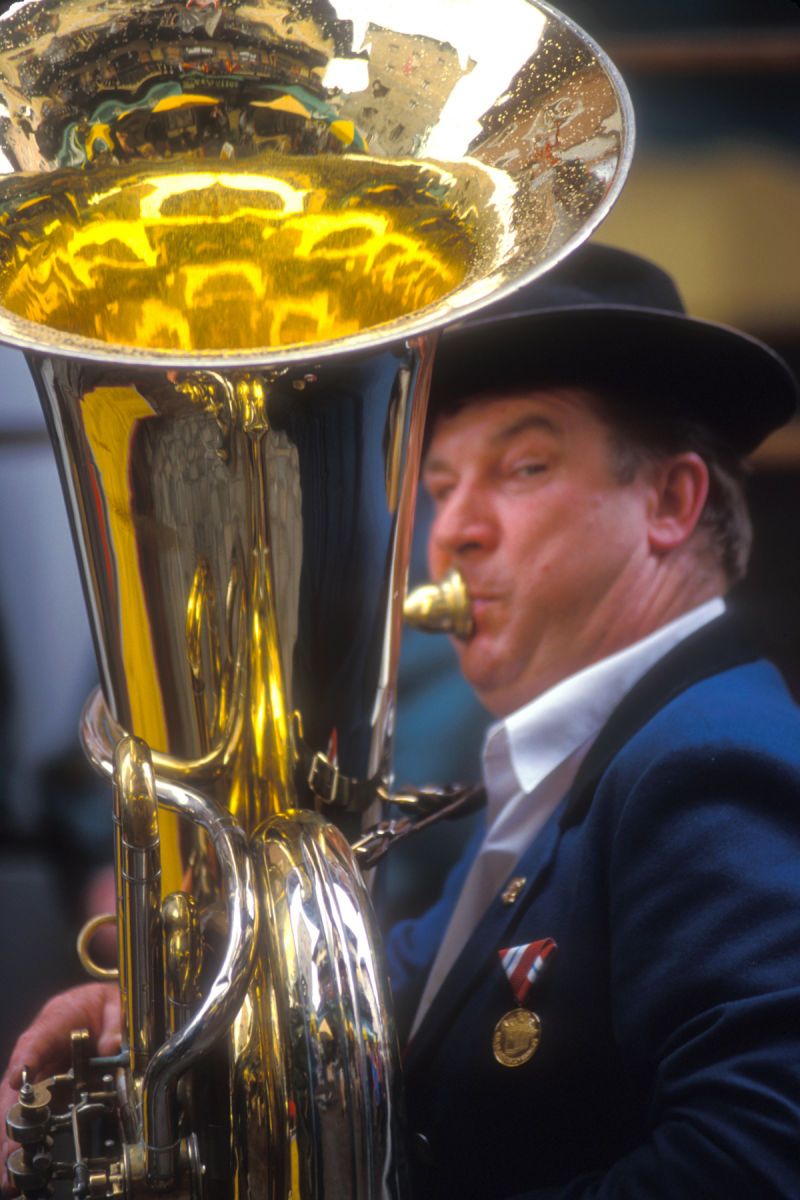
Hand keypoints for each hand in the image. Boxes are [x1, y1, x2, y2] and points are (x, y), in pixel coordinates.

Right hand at [0, 984, 120, 1194]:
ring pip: (18, 1106)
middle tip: (9, 1153)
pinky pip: (34, 1115)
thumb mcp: (119, 1003)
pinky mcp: (51, 1090)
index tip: (17, 1083)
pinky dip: (26, 1139)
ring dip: (12, 1137)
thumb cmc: (108, 1003)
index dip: (25, 1063)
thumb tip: (110, 1046)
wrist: (109, 1005)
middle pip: (17, 1085)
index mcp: (57, 1020)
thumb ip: (117, 1022)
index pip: (35, 1041)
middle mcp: (42, 1050)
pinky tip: (21, 1167)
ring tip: (11, 1173)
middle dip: (11, 1118)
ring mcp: (43, 1072)